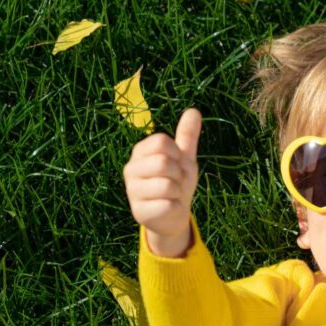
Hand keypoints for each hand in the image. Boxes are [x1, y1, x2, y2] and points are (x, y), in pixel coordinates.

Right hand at [124, 108, 201, 256]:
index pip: (161, 141)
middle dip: (178, 174)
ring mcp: (132, 191)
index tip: (176, 163)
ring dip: (177, 192)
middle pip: (163, 162)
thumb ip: (187, 135)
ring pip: (167, 185)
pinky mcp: (139, 212)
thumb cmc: (177, 181)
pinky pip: (167, 204)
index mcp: (140, 152)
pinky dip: (175, 207)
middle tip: (175, 182)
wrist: (174, 215)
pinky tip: (167, 208)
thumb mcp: (184, 158)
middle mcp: (131, 169)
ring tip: (171, 195)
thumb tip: (194, 110)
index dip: (177, 154)